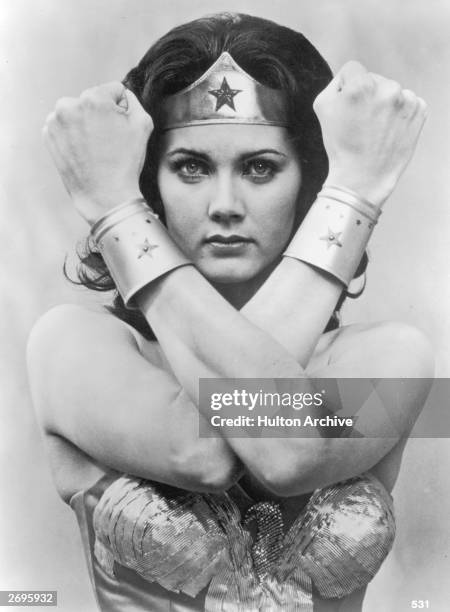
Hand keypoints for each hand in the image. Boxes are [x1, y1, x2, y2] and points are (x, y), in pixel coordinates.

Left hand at [43, 82, 152, 224]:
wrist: (104, 196)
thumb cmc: (125, 163)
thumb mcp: (143, 125)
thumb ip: (134, 101)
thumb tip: (123, 97)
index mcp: (93, 98)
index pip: (114, 90)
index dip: (122, 108)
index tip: (121, 128)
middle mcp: (69, 105)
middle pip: (93, 101)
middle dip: (101, 115)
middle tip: (108, 141)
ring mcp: (55, 121)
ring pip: (77, 113)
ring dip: (85, 123)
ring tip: (95, 148)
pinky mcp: (48, 136)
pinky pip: (65, 127)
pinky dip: (73, 135)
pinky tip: (83, 151)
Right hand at [313, 61, 426, 206]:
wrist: (363, 177)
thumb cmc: (341, 146)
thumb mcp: (322, 108)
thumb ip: (334, 84)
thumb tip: (347, 78)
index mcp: (360, 85)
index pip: (352, 69)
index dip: (347, 87)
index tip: (348, 106)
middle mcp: (386, 88)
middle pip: (374, 80)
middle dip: (368, 96)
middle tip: (361, 122)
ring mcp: (405, 100)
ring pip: (391, 91)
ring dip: (384, 104)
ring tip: (375, 128)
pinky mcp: (419, 111)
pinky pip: (407, 102)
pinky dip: (399, 113)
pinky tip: (389, 130)